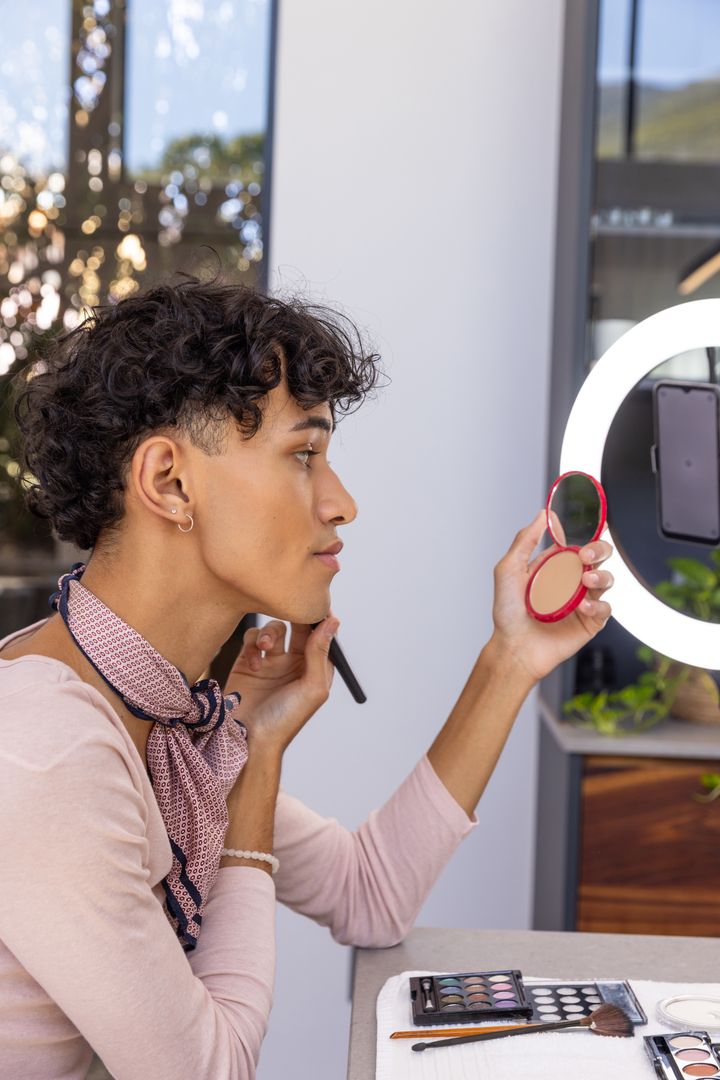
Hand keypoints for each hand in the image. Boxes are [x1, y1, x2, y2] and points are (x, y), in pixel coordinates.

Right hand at [224, 616, 339, 751]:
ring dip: (270, 633)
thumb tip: (332, 621)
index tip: (316, 602)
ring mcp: (271, 662)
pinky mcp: (248, 662)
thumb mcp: (311, 688)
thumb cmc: (286, 719)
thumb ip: (319, 653)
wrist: (249, 737)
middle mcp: (295, 662)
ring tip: (265, 648)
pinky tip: (253, 664)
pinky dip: (253, 644)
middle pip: (298, 626)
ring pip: (274, 629)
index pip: (322, 635)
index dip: (321, 618)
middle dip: (294, 617)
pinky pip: (252, 639)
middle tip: (290, 610)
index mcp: (315, 668)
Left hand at [490, 510, 613, 684]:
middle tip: (587, 556)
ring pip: (606, 580)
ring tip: (585, 581)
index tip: (582, 535)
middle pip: (599, 558)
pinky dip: (596, 605)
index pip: (577, 546)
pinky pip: (605, 608)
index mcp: (555, 567)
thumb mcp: (509, 569)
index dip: (584, 538)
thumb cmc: (508, 611)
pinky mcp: (590, 622)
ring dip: (600, 576)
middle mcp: (571, 582)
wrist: (513, 646)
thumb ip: (525, 540)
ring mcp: (583, 601)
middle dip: (599, 551)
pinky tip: (582, 607)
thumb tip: (543, 514)